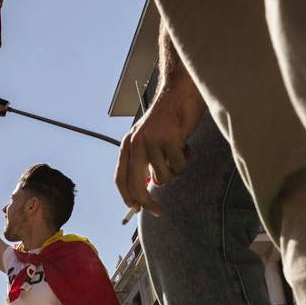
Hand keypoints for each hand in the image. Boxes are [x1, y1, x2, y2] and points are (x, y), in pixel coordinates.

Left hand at [114, 87, 205, 216]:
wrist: (180, 92)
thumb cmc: (168, 118)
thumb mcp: (151, 140)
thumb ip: (147, 162)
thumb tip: (151, 187)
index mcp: (128, 144)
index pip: (120, 178)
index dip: (127, 196)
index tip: (135, 209)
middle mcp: (136, 144)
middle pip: (136, 185)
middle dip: (147, 203)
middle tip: (158, 211)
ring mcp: (152, 142)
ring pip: (164, 177)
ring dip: (175, 170)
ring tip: (178, 152)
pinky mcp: (169, 140)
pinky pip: (179, 166)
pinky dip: (185, 160)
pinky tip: (185, 144)